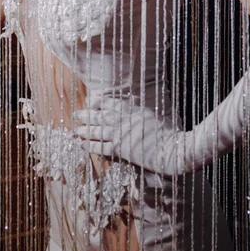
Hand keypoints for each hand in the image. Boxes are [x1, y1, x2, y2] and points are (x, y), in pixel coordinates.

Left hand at [72, 98, 195, 175]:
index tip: (91, 102)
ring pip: (96, 130)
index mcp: (133, 109)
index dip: (98, 102)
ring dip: (84, 130)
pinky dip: (89, 146)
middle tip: (76, 114)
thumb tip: (132, 104)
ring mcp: (121, 134)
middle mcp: (124, 119)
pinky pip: (100, 147)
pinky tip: (81, 145)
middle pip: (100, 115)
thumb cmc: (168, 134)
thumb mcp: (153, 116)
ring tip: (75, 130)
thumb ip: (139, 112)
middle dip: (86, 114)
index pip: (111, 102)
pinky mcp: (120, 149)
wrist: (174, 149)